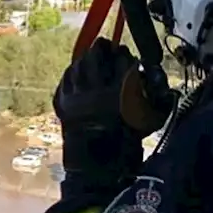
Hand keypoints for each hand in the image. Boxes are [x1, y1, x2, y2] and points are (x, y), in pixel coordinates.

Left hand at [53, 38, 142, 191]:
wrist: (98, 167)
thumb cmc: (127, 145)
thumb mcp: (149, 117)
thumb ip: (150, 91)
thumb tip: (144, 72)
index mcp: (122, 93)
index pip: (122, 60)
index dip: (123, 55)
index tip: (123, 54)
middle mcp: (97, 90)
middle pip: (96, 56)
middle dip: (102, 48)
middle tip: (105, 45)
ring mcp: (76, 97)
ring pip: (79, 65)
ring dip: (85, 58)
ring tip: (91, 56)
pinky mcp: (63, 104)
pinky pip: (65, 80)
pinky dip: (71, 73)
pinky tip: (75, 72)